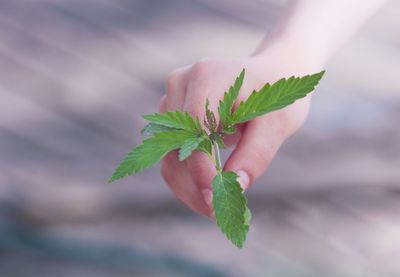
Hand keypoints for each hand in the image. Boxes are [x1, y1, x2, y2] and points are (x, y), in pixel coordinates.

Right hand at [159, 43, 322, 216]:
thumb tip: (236, 187)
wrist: (272, 73)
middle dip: (191, 183)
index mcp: (207, 75)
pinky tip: (207, 190)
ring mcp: (173, 97)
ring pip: (166, 152)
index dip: (201, 167)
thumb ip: (256, 153)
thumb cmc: (278, 94)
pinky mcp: (173, 113)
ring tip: (213, 206)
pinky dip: (186, 175)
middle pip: (172, 144)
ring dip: (186, 184)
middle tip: (214, 212)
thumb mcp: (278, 123)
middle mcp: (181, 83)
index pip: (193, 128)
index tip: (216, 198)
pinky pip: (171, 151)